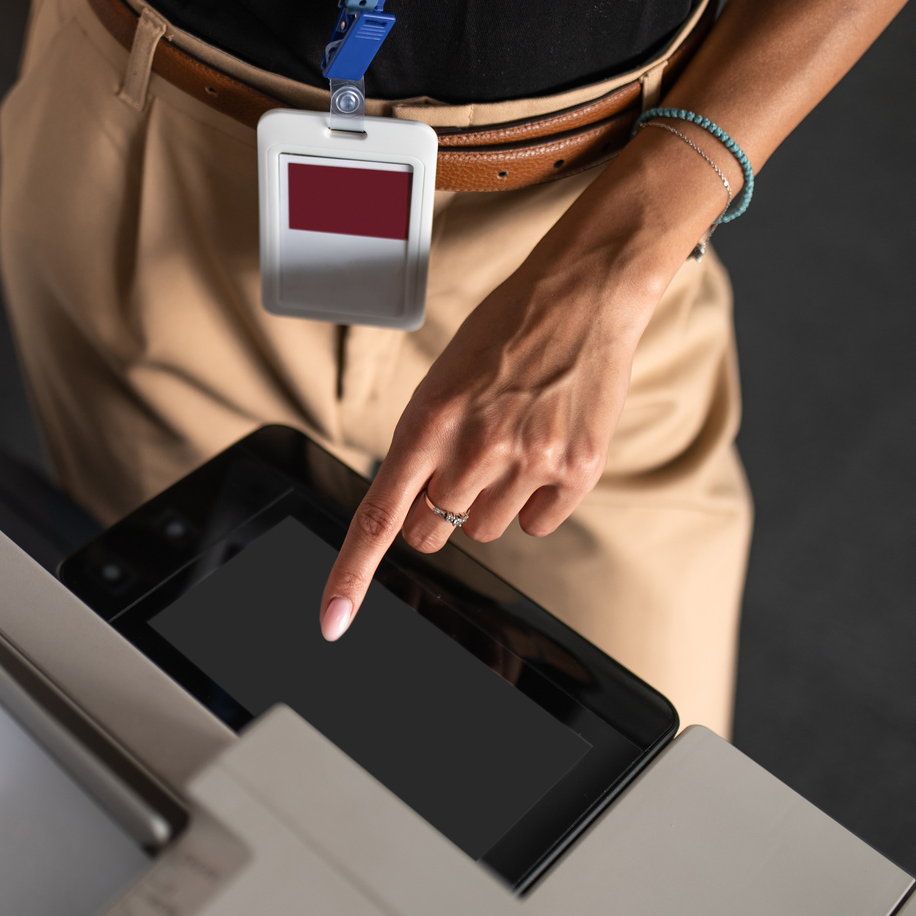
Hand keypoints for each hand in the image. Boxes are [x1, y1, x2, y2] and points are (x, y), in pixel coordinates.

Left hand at [314, 135, 718, 641]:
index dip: (350, 576)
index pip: (378, 518)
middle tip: (460, 460)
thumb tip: (409, 512)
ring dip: (488, 500)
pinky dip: (535, 500)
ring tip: (509, 438)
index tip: (332, 622)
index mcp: (428, 422)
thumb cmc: (504, 333)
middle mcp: (475, 449)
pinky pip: (537, 523)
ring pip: (484, 530)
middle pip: (430, 533)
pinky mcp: (576, 471)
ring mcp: (529, 462)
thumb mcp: (442, 381)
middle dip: (434, 510)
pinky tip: (543, 447)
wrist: (583, 293)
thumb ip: (421, 447)